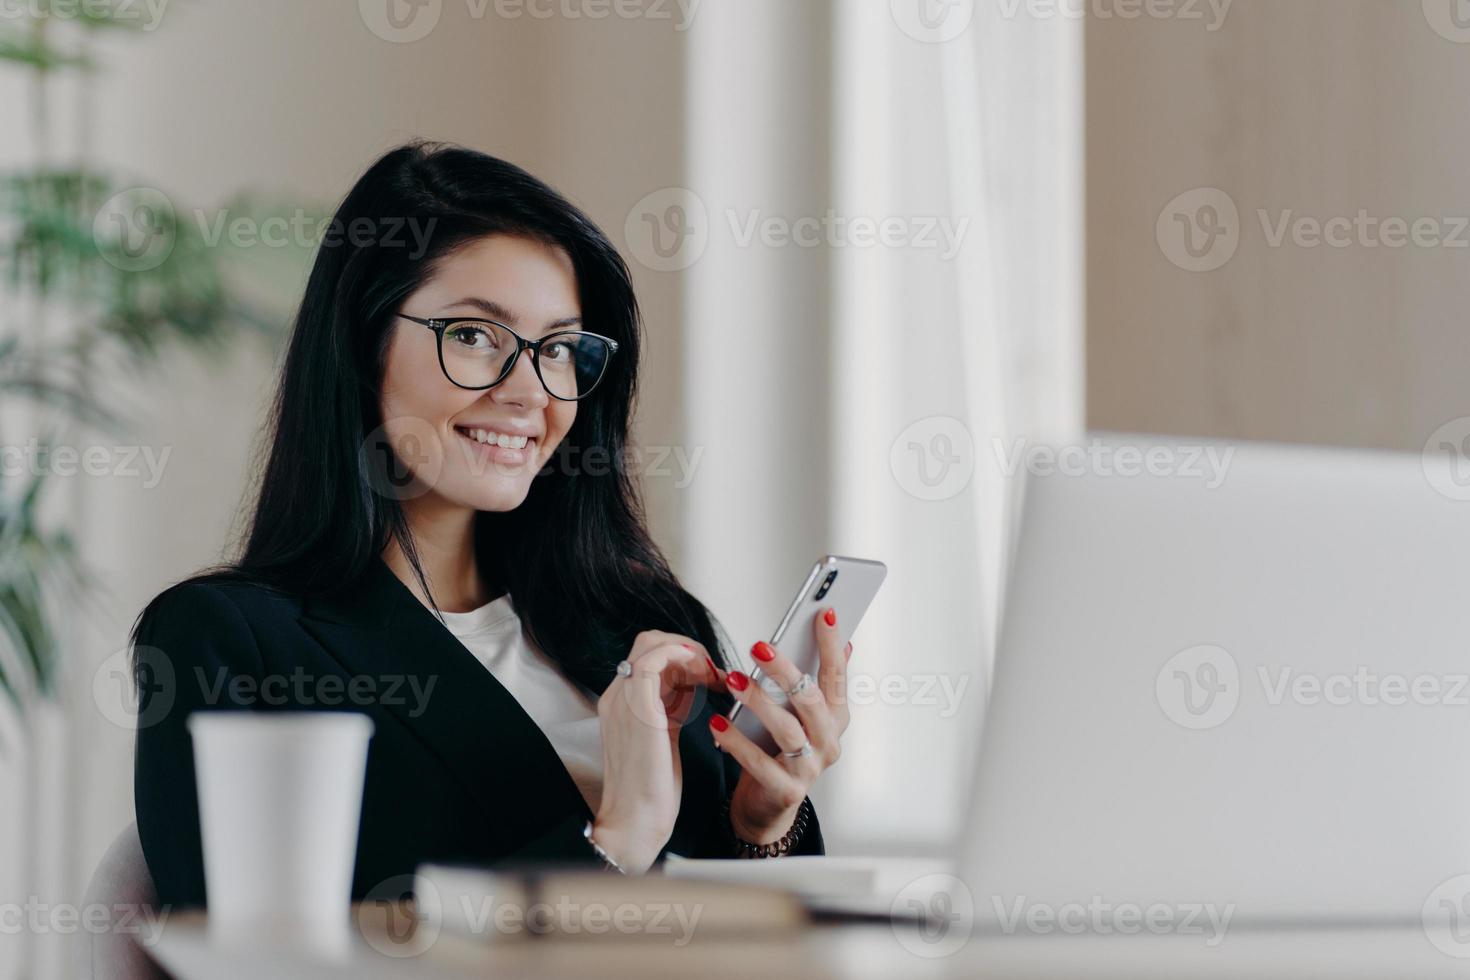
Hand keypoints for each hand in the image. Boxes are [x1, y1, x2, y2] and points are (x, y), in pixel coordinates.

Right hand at [591, 630, 723, 872]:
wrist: (635, 822)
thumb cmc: (650, 792)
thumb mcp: (661, 738)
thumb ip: (668, 710)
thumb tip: (688, 690)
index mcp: (621, 703)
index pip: (648, 657)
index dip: (682, 658)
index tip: (709, 675)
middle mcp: (617, 695)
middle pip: (648, 643)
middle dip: (686, 648)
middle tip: (712, 669)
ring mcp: (623, 699)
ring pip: (651, 644)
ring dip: (688, 651)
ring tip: (711, 673)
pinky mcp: (638, 707)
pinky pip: (653, 659)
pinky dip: (681, 655)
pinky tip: (703, 674)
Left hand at [710, 608, 852, 843]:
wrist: (766, 806)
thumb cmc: (780, 749)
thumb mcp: (800, 713)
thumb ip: (817, 679)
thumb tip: (842, 638)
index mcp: (835, 717)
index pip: (837, 675)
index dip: (832, 644)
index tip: (825, 611)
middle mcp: (828, 742)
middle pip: (812, 700)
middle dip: (786, 671)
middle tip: (759, 647)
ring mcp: (809, 769)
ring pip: (787, 730)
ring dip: (758, 701)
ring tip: (733, 679)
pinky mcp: (786, 791)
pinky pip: (760, 764)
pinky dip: (737, 742)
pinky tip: (717, 723)